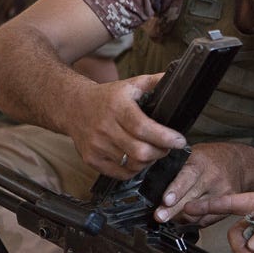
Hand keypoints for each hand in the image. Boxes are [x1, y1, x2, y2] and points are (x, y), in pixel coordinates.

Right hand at [67, 73, 186, 178]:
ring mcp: (96, 145)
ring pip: (132, 164)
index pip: (143, 127)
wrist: (72, 106)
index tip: (179, 140)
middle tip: (169, 147)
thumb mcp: (131, 84)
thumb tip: (181, 79)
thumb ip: (156, 82)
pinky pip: (120, 173)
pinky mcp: (91, 159)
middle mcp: (105, 127)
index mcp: (117, 106)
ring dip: (150, 161)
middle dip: (161, 152)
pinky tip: (139, 159)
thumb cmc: (107, 97)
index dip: (165, 137)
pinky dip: (135, 170)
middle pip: (140, 151)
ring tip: (154, 151)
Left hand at [153, 142, 242, 223]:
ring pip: (197, 213)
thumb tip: (153, 183)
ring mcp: (223, 194)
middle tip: (159, 216)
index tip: (166, 200)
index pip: (188, 176)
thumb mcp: (193, 154)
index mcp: (202, 162)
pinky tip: (184, 217)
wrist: (240, 163)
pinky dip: (192, 221)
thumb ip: (177, 168)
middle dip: (172, 210)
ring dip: (179, 217)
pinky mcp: (228, 207)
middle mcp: (214, 178)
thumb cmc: (212, 158)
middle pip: (191, 198)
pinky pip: (205, 220)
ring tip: (168, 216)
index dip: (176, 189)